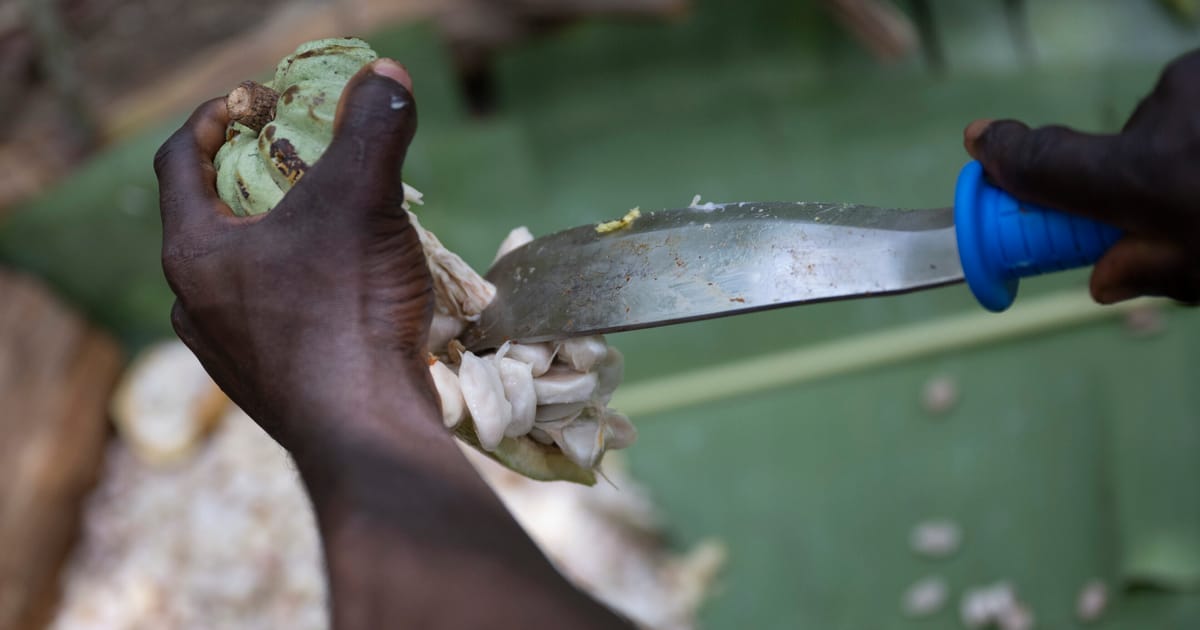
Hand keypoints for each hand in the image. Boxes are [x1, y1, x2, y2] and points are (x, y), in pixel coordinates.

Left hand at [156, 60, 435, 456]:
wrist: (365, 430)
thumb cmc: (348, 307)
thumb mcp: (362, 199)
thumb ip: (373, 129)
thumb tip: (388, 76)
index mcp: (195, 253)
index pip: (176, 163)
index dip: (208, 120)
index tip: (250, 105)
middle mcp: (196, 305)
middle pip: (212, 220)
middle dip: (257, 182)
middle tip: (304, 162)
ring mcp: (229, 354)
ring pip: (247, 277)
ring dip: (284, 243)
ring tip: (337, 228)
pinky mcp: (268, 387)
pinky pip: (277, 321)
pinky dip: (306, 292)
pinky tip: (353, 293)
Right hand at [964, 49, 1199, 304]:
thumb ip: (1148, 271)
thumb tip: (1105, 276)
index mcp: (1147, 177)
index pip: (1044, 163)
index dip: (1002, 156)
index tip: (978, 142)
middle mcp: (1168, 115)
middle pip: (1117, 149)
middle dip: (1129, 182)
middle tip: (1162, 216)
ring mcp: (1199, 84)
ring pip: (1167, 123)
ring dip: (1181, 154)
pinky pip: (1198, 104)